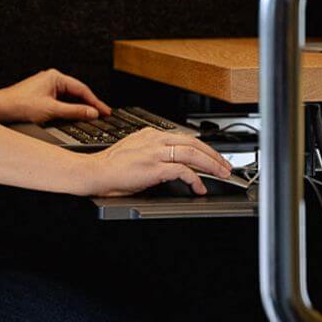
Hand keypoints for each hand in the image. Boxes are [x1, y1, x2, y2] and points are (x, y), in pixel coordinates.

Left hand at [0, 69, 111, 125]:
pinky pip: (60, 101)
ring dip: (78, 107)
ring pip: (69, 97)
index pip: (81, 89)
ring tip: (90, 116)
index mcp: (55, 77)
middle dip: (89, 104)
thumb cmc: (20, 105)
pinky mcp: (42, 95)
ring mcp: (46, 87)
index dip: (94, 101)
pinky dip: (69, 108)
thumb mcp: (51, 110)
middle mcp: (52, 79)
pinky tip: (74, 115)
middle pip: (76, 92)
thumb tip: (91, 113)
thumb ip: (74, 111)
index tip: (104, 110)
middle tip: (102, 114)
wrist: (0, 109)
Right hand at [82, 127, 232, 196]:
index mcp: (152, 134)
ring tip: (220, 175)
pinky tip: (199, 187)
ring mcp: (156, 152)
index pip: (185, 137)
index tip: (213, 157)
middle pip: (194, 142)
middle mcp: (156, 140)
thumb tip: (171, 163)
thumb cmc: (112, 166)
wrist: (96, 171)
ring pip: (193, 153)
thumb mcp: (135, 151)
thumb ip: (154, 152)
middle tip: (225, 166)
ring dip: (211, 165)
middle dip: (214, 155)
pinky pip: (183, 171)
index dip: (203, 148)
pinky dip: (195, 179)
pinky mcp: (155, 167)